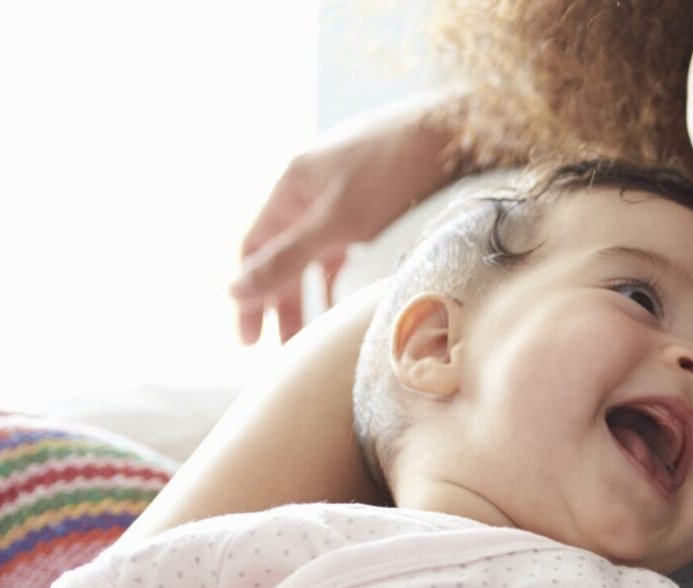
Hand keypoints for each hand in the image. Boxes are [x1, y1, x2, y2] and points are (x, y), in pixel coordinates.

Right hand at [232, 94, 463, 343]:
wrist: (458, 134)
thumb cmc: (394, 171)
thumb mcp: (337, 221)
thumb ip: (287, 258)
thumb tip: (235, 291)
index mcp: (292, 185)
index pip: (255, 248)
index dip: (249, 294)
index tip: (250, 340)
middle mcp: (313, 189)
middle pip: (284, 254)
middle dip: (280, 302)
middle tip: (280, 349)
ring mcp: (345, 195)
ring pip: (317, 255)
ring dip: (312, 294)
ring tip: (313, 337)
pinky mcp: (376, 203)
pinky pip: (347, 248)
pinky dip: (342, 276)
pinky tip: (346, 304)